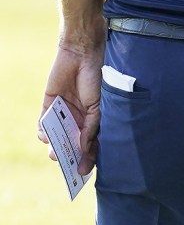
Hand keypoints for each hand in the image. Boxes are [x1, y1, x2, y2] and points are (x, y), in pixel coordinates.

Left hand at [38, 37, 104, 174]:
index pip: (90, 143)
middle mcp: (79, 117)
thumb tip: (83, 149)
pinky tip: (46, 136)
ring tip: (55, 154)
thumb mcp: (99, 105)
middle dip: (69, 154)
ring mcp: (64, 111)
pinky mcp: (50, 103)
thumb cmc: (98, 77)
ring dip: (56, 145)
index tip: (83, 172)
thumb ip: (91, 127)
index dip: (88, 157)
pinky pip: (44, 122)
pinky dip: (43, 131)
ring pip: (57, 135)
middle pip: (72, 142)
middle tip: (65, 165)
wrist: (82, 53)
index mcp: (95, 118)